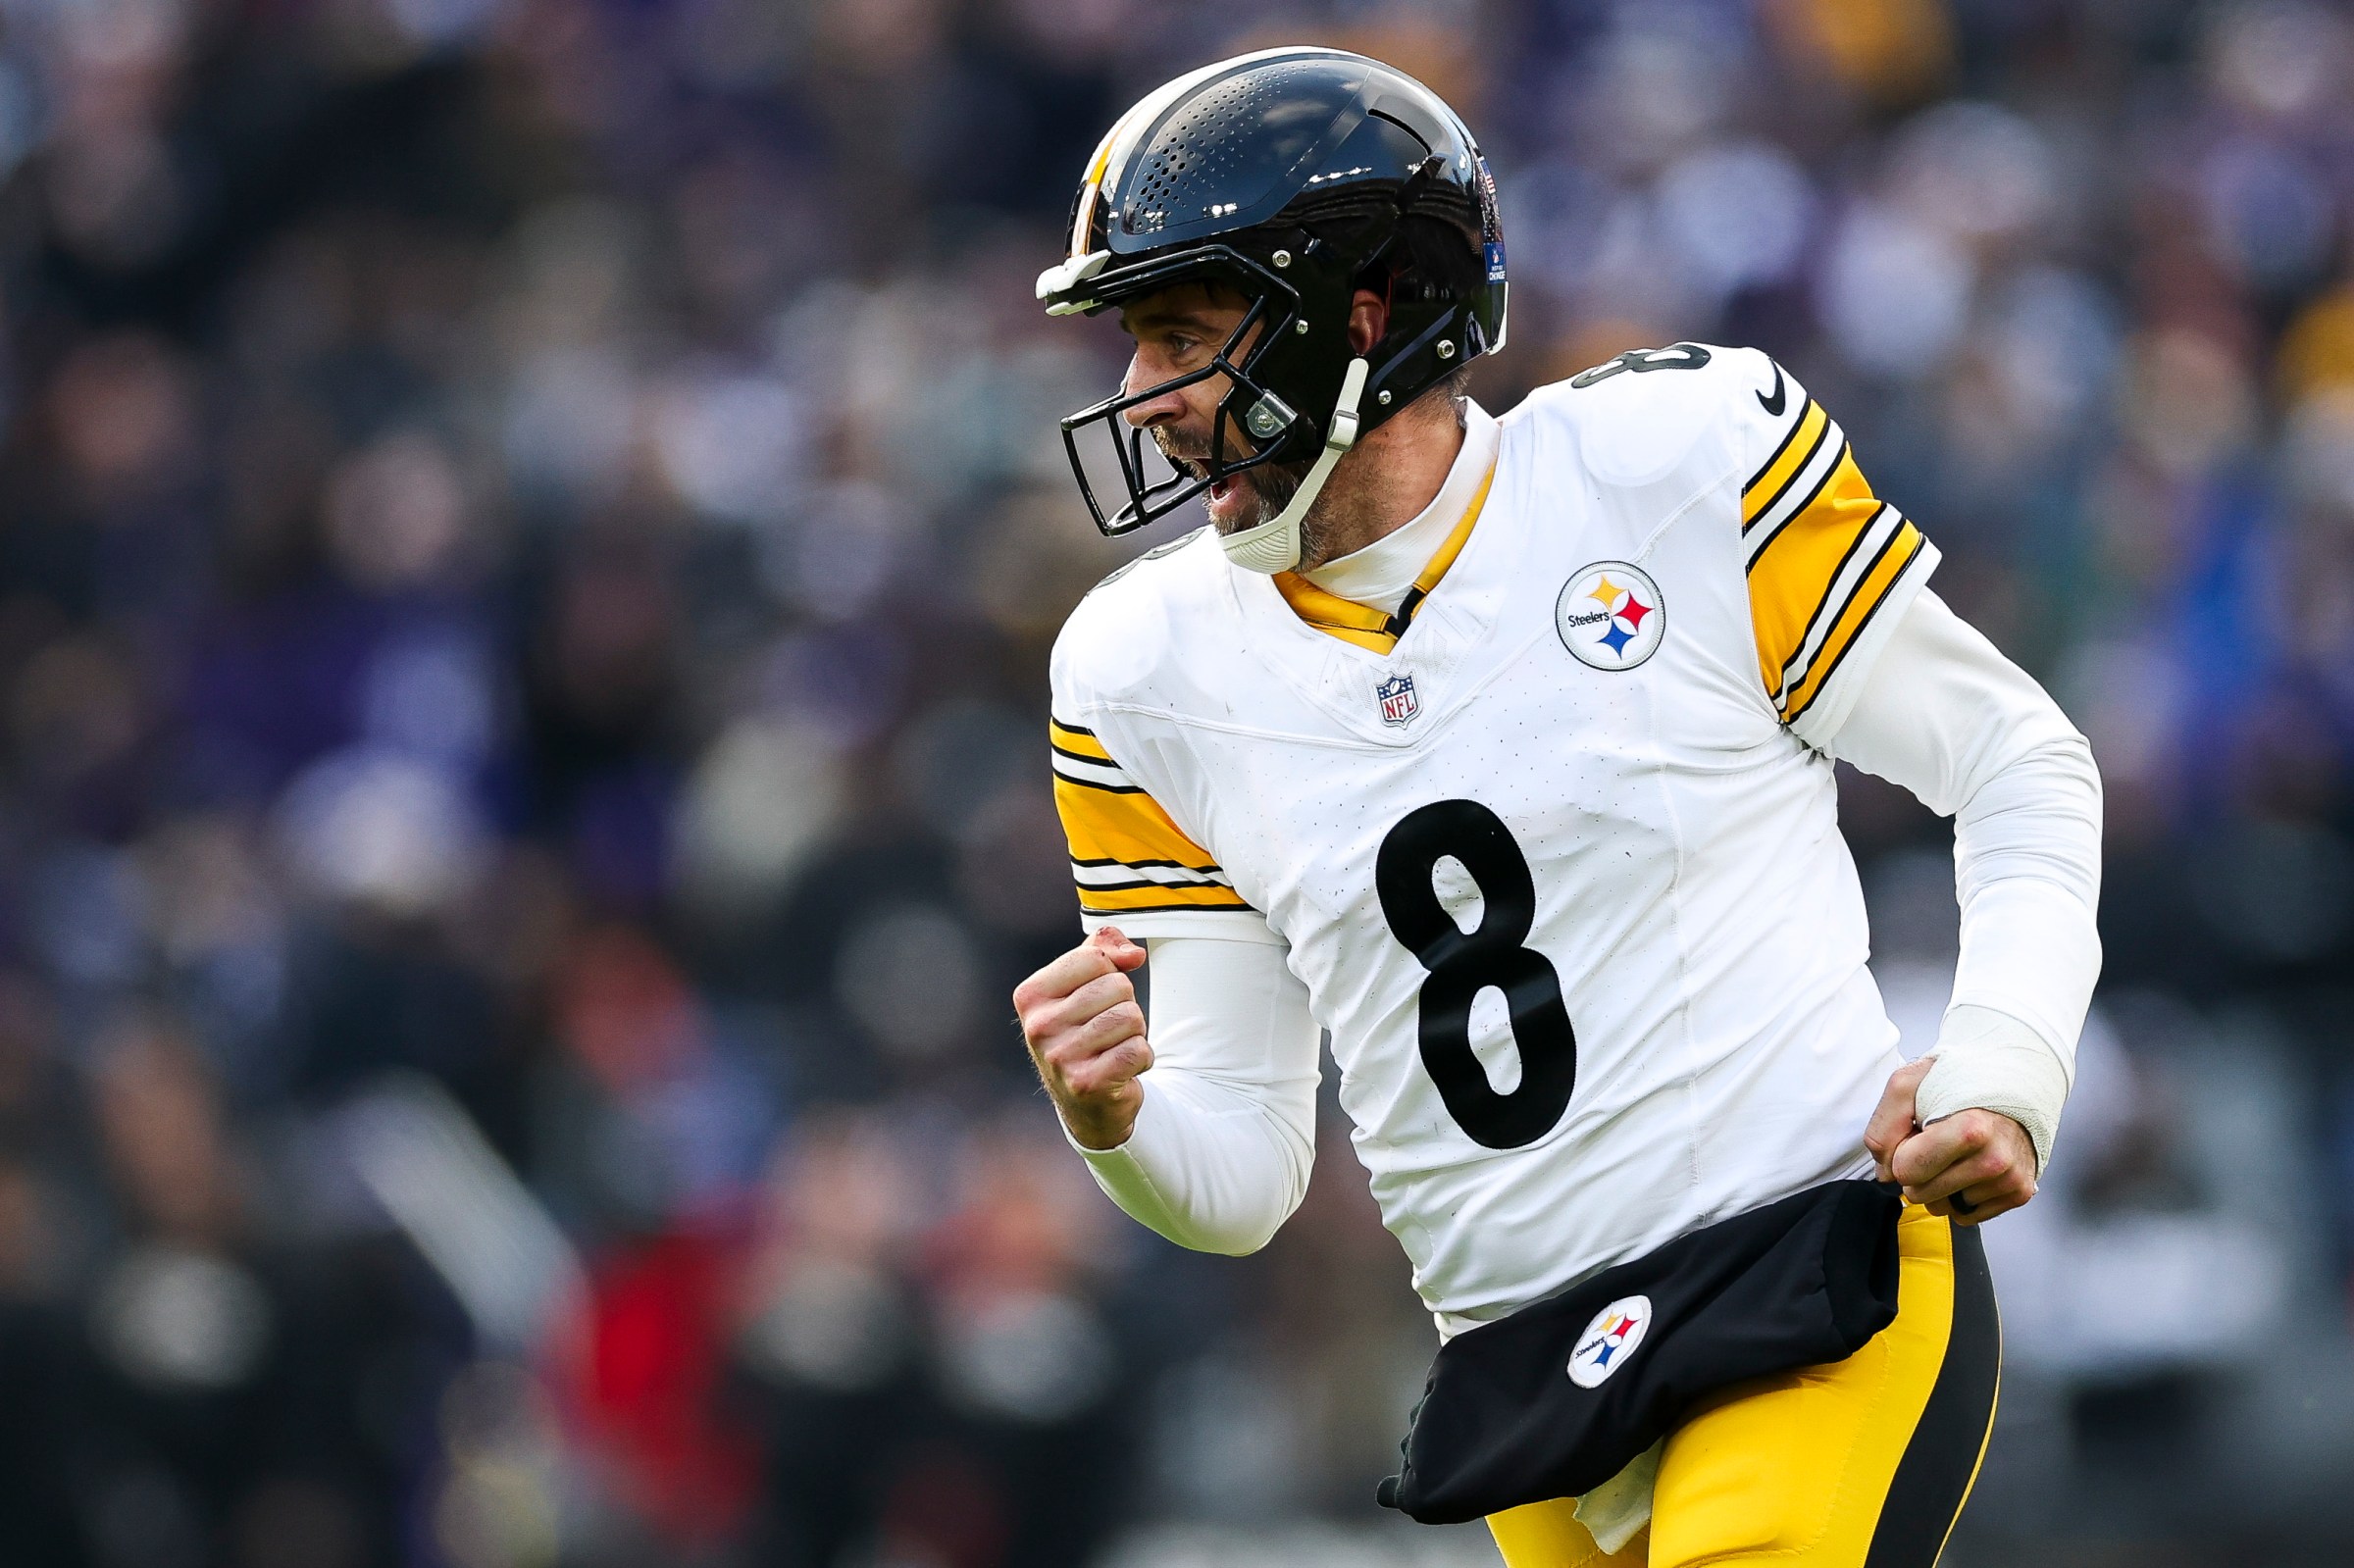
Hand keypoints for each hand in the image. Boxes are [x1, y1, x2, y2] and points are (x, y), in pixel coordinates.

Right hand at [1013, 928, 1152, 1150]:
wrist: (1086, 1102)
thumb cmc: (1086, 1032)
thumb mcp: (1084, 984)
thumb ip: (1103, 949)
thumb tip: (1133, 954)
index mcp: (1031, 996)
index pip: (1094, 958)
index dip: (1111, 973)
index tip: (1098, 999)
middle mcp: (1038, 1026)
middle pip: (1117, 986)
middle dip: (1125, 1005)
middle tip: (1108, 1030)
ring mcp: (1060, 1057)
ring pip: (1131, 1017)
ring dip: (1135, 1032)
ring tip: (1114, 1048)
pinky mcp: (1086, 1084)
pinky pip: (1138, 1050)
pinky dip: (1141, 1058)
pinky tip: (1121, 1069)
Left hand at [1863, 1058, 2037, 1224]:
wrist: (2011, 1082)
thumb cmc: (1958, 1082)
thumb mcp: (1909, 1085)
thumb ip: (1884, 1126)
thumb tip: (1886, 1173)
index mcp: (1971, 1131)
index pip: (1906, 1171)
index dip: (1902, 1151)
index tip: (1918, 1133)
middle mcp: (1995, 1160)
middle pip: (1920, 1194)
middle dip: (1918, 1171)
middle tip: (1935, 1142)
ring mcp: (2010, 1180)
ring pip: (1943, 1207)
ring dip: (1940, 1185)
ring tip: (1955, 1153)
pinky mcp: (2019, 1194)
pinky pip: (1967, 1215)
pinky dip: (1961, 1195)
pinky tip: (1970, 1166)